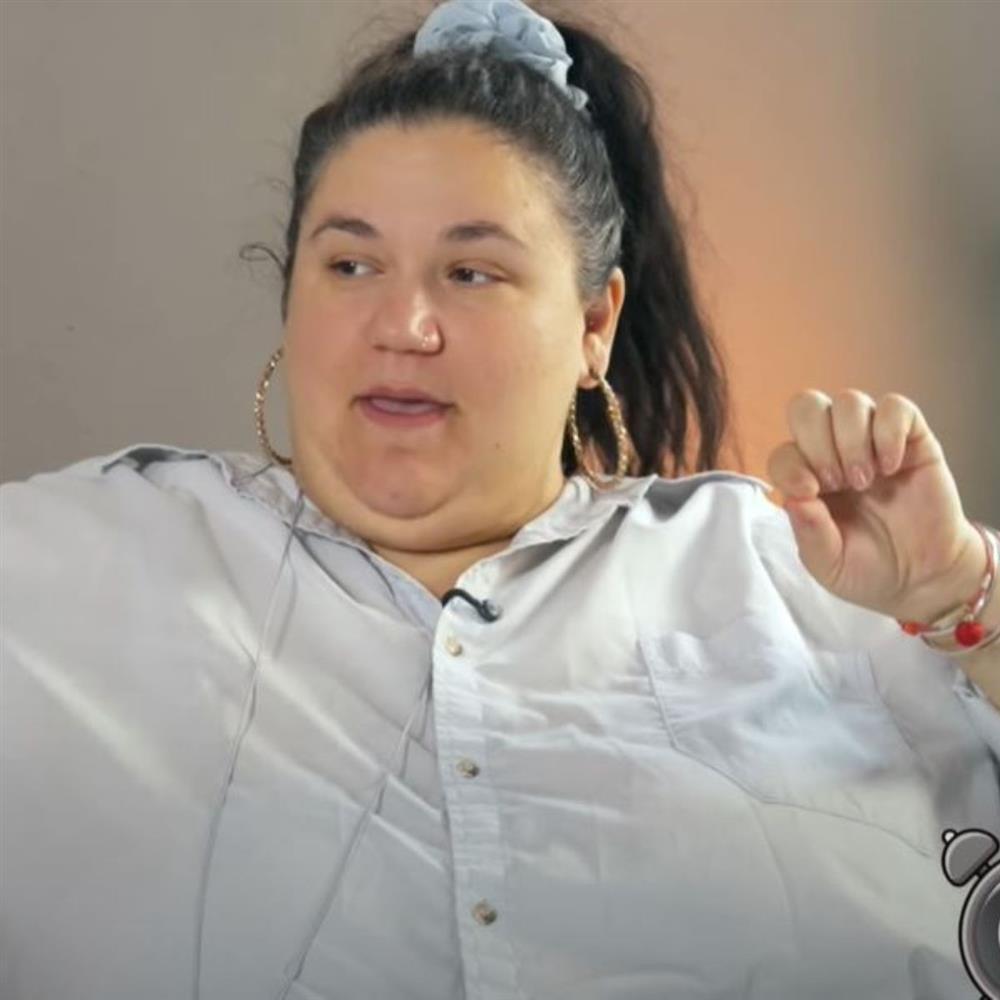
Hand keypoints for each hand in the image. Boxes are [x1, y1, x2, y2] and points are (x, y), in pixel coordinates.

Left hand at [765, 389, 984, 623]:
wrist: (922, 577)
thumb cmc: (867, 567)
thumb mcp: (828, 563)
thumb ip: (808, 534)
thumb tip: (793, 497)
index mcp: (806, 478)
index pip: (784, 449)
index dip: (790, 465)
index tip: (811, 492)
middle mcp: (834, 451)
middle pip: (807, 406)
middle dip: (817, 443)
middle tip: (837, 482)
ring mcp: (872, 441)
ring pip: (849, 401)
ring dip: (852, 440)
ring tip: (864, 480)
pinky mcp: (912, 439)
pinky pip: (895, 406)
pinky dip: (888, 432)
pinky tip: (891, 466)